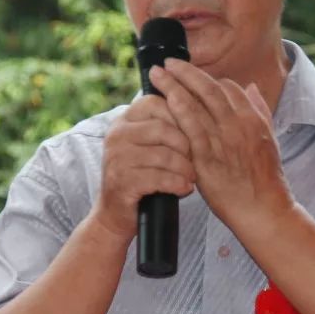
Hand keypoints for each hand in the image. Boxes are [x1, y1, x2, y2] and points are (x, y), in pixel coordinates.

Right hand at [91, 93, 196, 242]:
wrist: (118, 212)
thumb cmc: (144, 174)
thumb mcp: (151, 145)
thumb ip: (166, 125)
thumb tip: (197, 101)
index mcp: (125, 120)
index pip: (156, 103)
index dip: (181, 117)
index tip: (193, 135)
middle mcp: (117, 134)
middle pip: (163, 128)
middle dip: (186, 145)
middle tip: (196, 160)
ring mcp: (117, 158)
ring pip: (164, 154)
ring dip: (185, 168)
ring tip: (192, 177)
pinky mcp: (121, 181)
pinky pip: (159, 178)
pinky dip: (177, 184)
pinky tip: (185, 189)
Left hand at [148, 57, 294, 236]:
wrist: (263, 210)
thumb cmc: (265, 181)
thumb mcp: (269, 140)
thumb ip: (259, 111)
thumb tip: (251, 87)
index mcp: (253, 119)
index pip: (228, 88)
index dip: (207, 78)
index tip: (191, 75)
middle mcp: (239, 124)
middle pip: (209, 88)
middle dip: (186, 72)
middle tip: (168, 62)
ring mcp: (223, 139)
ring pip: (197, 102)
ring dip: (174, 84)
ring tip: (157, 74)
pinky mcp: (208, 156)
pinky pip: (190, 127)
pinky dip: (178, 109)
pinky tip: (165, 99)